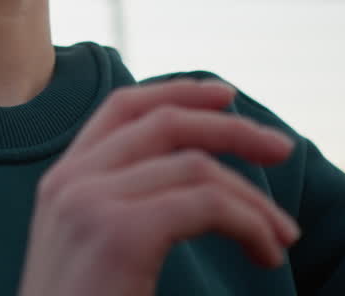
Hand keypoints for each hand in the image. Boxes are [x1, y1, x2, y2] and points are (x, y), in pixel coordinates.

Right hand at [17, 79, 299, 295]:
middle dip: (233, 129)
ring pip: (196, 166)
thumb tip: (193, 182)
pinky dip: (250, 224)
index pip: (123, 107)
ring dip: (254, 199)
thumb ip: (124, 210)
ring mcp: (89, 202)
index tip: (227, 96)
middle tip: (284, 149)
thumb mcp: (94, 253)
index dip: (178, 91)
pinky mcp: (118, 233)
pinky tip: (267, 254)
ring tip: (283, 237)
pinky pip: (207, 205)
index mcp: (61, 182)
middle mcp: (70, 182)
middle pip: (165, 123)